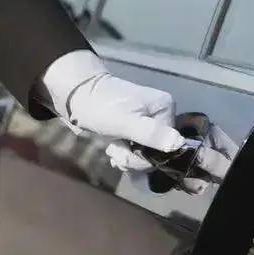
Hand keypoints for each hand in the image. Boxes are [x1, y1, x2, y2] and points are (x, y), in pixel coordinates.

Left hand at [41, 50, 184, 170]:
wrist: (74, 95)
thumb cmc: (98, 107)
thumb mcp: (124, 122)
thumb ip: (150, 133)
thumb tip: (179, 144)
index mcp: (165, 108)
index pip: (167, 146)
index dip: (146, 157)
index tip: (125, 157)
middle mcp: (161, 114)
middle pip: (157, 151)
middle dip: (135, 158)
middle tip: (115, 154)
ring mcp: (148, 121)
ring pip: (146, 153)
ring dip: (128, 158)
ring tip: (112, 152)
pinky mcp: (135, 128)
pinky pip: (137, 149)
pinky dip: (125, 154)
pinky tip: (114, 152)